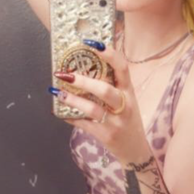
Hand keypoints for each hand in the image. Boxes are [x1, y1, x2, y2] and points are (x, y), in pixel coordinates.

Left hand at [52, 42, 149, 163]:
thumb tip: (89, 63)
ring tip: (58, 92)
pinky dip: (71, 117)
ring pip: (92, 108)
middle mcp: (124, 105)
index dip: (109, 54)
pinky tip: (60, 112)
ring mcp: (115, 122)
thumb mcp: (126, 100)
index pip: (123, 68)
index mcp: (128, 92)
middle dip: (83, 81)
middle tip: (64, 74)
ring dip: (73, 100)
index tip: (93, 43)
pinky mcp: (105, 135)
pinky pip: (84, 125)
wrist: (135, 150)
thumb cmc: (127, 120)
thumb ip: (112, 84)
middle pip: (104, 90)